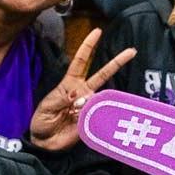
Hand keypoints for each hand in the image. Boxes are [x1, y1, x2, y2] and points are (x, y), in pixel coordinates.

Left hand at [28, 28, 135, 150]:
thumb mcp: (48, 106)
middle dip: (117, 62)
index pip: (81, 62)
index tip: (97, 32)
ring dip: (89, 104)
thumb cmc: (42, 120)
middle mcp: (83, 92)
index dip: (88, 47)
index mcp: (70, 84)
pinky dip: (91, 118)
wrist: (43, 142)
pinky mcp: (93, 120)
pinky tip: (77, 122)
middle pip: (102, 74)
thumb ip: (63, 99)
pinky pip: (98, 116)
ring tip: (71, 113)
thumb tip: (80, 95)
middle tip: (132, 51)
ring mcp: (89, 106)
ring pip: (101, 97)